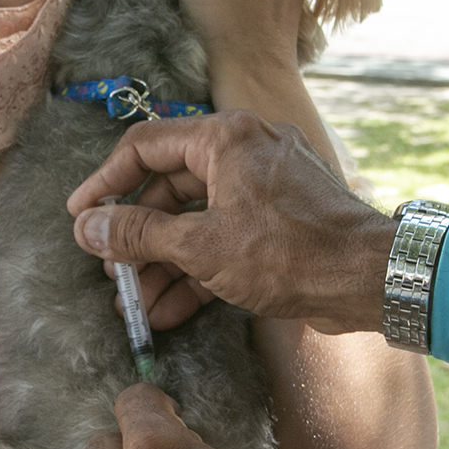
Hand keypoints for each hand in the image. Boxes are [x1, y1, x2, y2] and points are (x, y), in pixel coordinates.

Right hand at [68, 111, 394, 335]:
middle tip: (112, 274)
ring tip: (137, 305)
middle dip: (138, 238)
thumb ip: (140, 235)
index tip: (81, 217)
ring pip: (196, 220)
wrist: (368, 279)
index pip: (144, 147)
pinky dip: (197, 269)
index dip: (105, 183)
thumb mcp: (201, 246)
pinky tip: (170, 310)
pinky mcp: (278, 222)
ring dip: (164, 263)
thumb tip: (89, 228)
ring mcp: (264, 187)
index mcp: (225, 138)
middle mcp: (244, 152)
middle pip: (170, 188)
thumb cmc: (290, 252)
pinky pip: (224, 238)